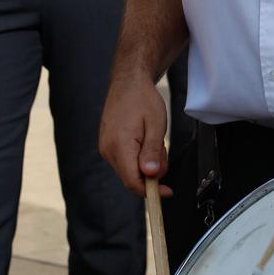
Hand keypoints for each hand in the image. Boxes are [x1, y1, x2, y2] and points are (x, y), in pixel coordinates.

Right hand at [99, 68, 170, 196]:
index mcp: (119, 146)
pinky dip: (139, 156)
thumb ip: (152, 151)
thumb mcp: (155, 124)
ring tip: (153, 139)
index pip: (133, 181)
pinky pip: (125, 160)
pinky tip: (145, 139)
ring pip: (130, 169)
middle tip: (162, 149)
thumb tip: (150, 174)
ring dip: (146, 162)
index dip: (151, 191)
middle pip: (132, 177)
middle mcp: (108, 150)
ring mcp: (106, 148)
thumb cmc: (143, 100)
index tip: (167, 192)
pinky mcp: (107, 145)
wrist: (128, 82)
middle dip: (152, 171)